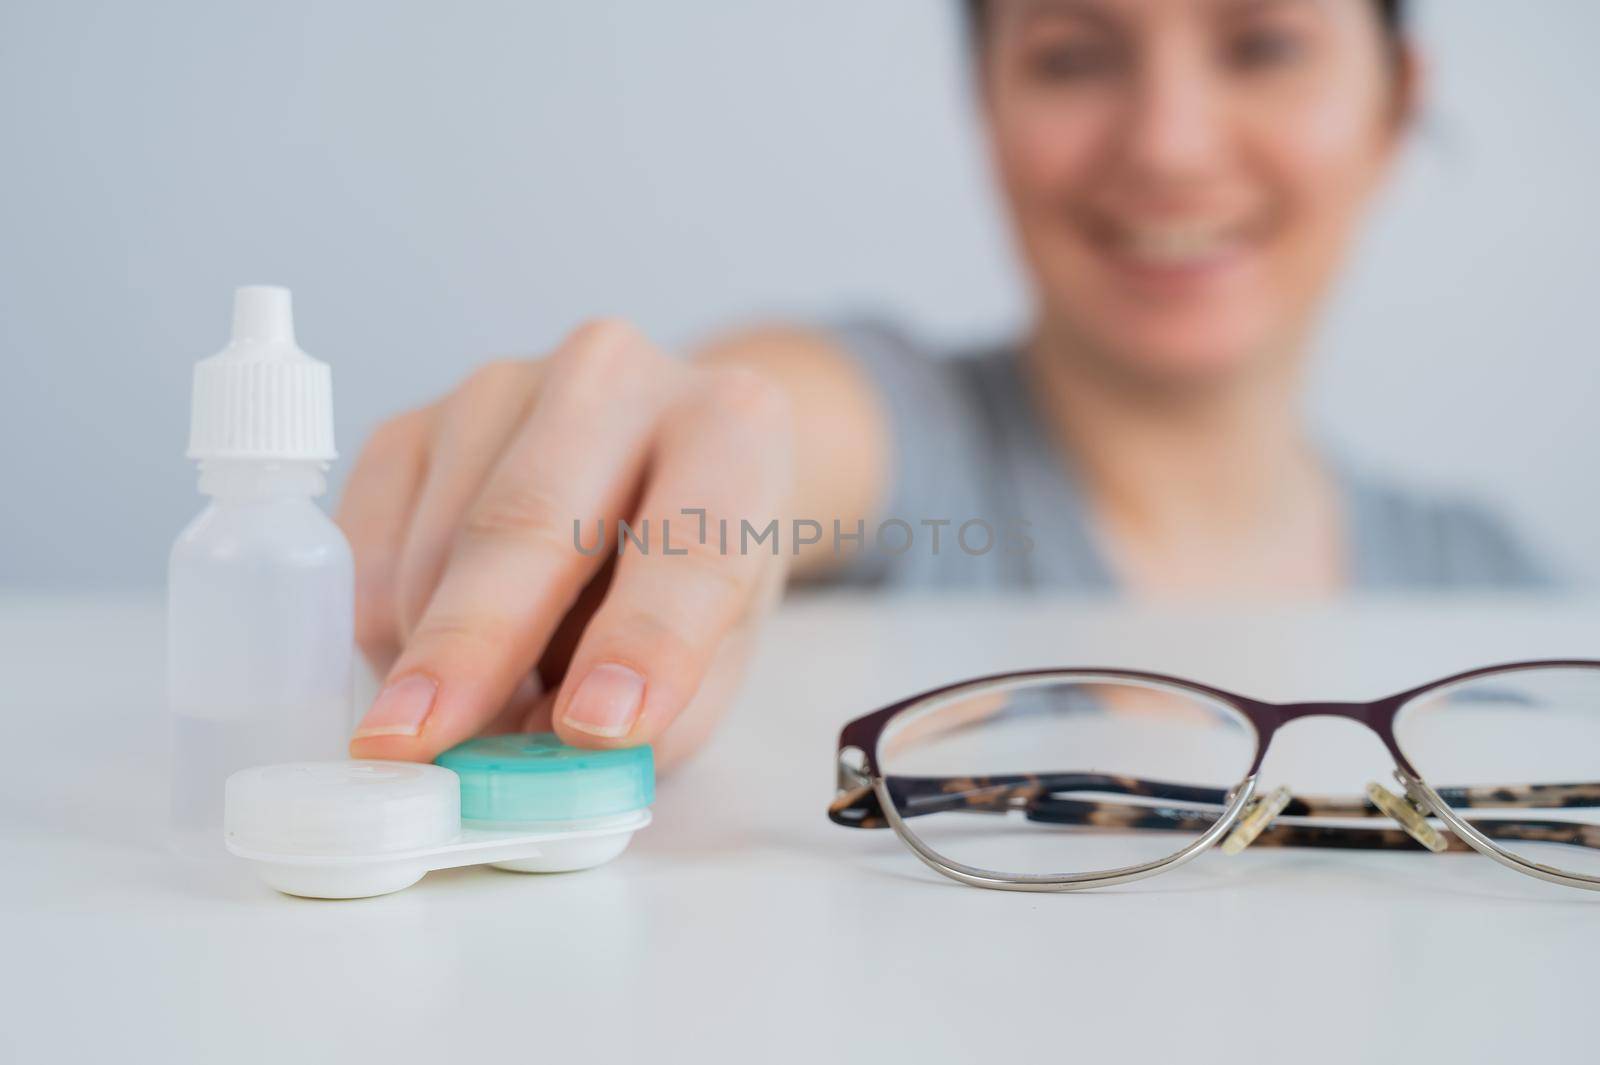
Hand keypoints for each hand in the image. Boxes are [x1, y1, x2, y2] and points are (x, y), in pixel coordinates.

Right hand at [337, 319, 794, 769]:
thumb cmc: (694, 563)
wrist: (660, 457)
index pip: (691, 543)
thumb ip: (661, 714)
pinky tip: (430, 656)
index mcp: (730, 428)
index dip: (646, 642)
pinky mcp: (412, 422)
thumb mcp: (724, 644)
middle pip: (530, 519)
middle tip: (422, 742)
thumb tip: (540, 770)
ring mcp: (499, 387)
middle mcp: (613, 377)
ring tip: (480, 719)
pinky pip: (368, 544)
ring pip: (437, 543)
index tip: (598, 728)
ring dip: (437, 660)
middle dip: (474, 643)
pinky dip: (387, 628)